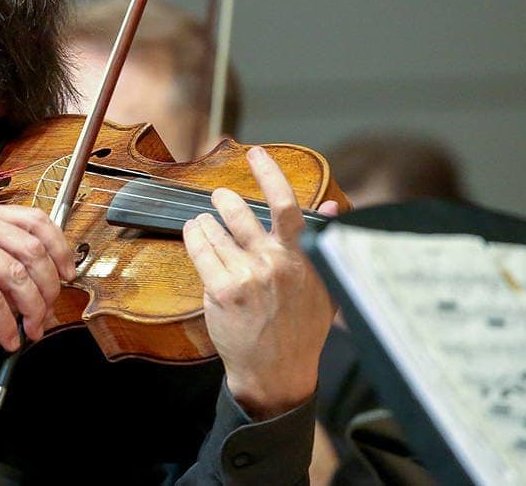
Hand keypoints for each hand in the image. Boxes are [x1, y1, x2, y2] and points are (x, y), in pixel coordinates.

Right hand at [0, 203, 75, 350]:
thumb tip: (33, 288)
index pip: (37, 220)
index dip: (60, 247)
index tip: (68, 272)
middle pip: (34, 251)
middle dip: (49, 286)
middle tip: (48, 311)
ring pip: (18, 276)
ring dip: (32, 308)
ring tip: (32, 329)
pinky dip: (6, 322)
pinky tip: (7, 336)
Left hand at [183, 146, 336, 419]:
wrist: (278, 373)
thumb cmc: (302, 329)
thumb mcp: (326, 287)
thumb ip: (325, 244)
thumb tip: (331, 206)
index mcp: (302, 258)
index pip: (287, 206)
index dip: (271, 174)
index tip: (257, 153)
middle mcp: (273, 263)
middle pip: (240, 213)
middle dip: (224, 200)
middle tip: (219, 197)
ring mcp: (246, 277)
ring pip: (215, 230)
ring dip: (206, 221)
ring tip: (204, 221)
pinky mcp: (221, 291)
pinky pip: (200, 250)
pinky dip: (194, 236)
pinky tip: (194, 232)